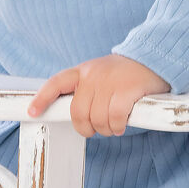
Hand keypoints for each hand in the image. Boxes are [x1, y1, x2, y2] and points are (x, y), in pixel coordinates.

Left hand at [26, 54, 170, 137]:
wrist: (155, 58)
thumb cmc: (127, 73)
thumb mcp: (102, 74)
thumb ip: (88, 89)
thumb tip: (76, 115)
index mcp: (84, 71)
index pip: (57, 83)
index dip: (42, 98)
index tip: (32, 111)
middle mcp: (93, 75)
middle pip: (77, 112)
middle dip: (86, 127)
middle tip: (97, 129)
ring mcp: (110, 82)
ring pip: (97, 118)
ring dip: (106, 129)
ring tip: (115, 125)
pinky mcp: (127, 90)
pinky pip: (115, 118)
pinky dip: (118, 126)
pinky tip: (122, 123)